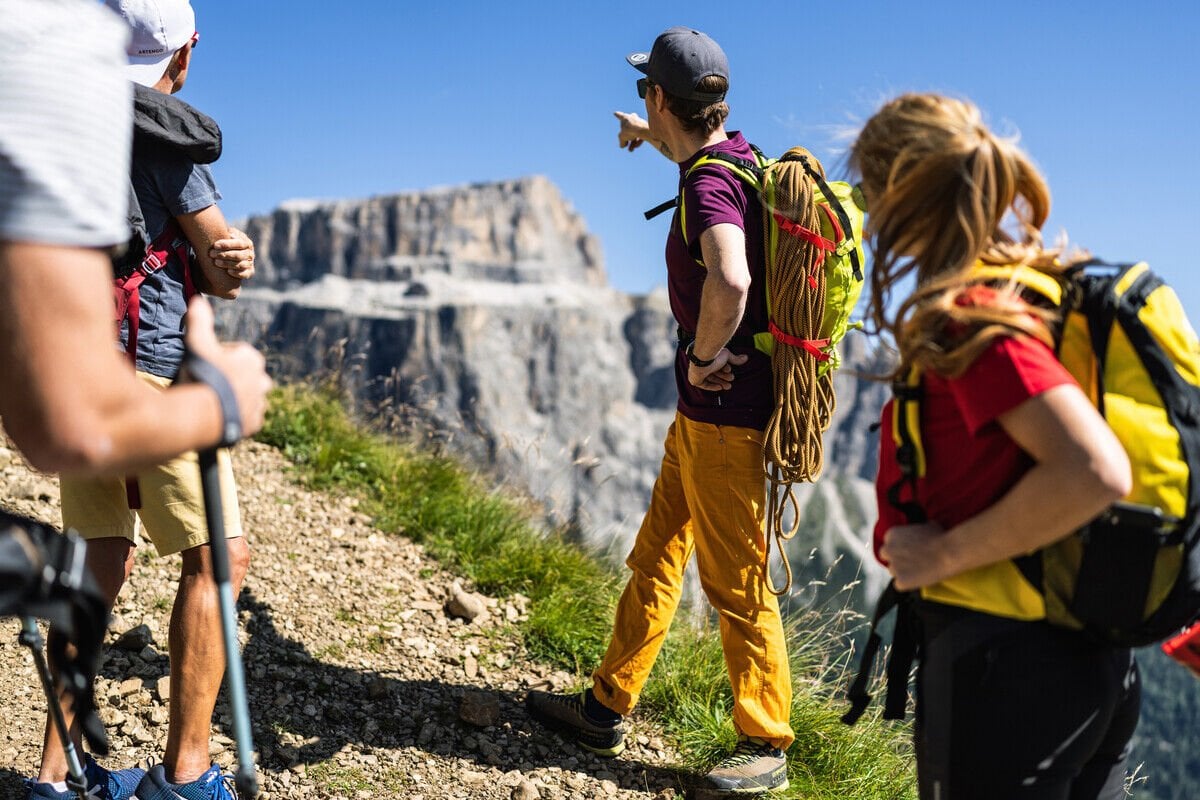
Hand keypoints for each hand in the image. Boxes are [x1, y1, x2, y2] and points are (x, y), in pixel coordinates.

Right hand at [183, 296, 271, 438]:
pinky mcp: (255, 423)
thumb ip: (200, 321)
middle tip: (210, 384)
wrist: (204, 412)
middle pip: (246, 376)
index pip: (236, 355)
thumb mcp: (198, 343)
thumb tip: (198, 299)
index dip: (218, 359)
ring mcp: (259, 402)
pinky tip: (222, 415)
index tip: (205, 366)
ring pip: (248, 397)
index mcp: (252, 359)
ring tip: (215, 402)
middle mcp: (262, 380)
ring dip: (236, 398)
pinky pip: (247, 417)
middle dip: (232, 378)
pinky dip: (237, 416)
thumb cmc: (202, 374)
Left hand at [209, 227, 254, 280]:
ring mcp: (250, 263)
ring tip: (216, 262)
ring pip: (240, 265)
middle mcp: (250, 253)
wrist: (230, 257)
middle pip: (239, 255)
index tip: (215, 245)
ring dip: (227, 263)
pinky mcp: (249, 272)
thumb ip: (226, 232)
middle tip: (211, 254)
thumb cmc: (226, 244)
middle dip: (224, 255)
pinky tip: (228, 271)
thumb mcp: (227, 235)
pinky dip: (237, 273)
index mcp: (247, 243)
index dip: (227, 244)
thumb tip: (223, 231)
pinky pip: (244, 274)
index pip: (239, 243)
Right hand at [614, 111, 650, 151]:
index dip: (617, 115)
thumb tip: (623, 145)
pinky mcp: (647, 128)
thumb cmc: (630, 131)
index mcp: (625, 117)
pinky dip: (638, 141)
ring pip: (636, 133)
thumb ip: (622, 141)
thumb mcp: (622, 137)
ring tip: (631, 150)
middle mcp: (633, 118)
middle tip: (625, 145)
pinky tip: (636, 147)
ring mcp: (640, 122)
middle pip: (629, 128)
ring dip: (633, 142)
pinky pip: (641, 135)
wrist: (642, 130)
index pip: (620, 116)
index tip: (615, 113)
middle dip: (627, 138)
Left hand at [687, 349, 747, 391]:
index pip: (716, 364)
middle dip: (723, 377)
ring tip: (728, 385)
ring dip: (720, 382)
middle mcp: (702, 364)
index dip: (724, 368)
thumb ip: (735, 359)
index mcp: (707, 357)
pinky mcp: (695, 379)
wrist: (704, 359)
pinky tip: (720, 387)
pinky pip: (704, 385)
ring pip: (710, 379)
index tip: (729, 370)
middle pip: (714, 372)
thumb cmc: (714, 355)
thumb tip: (746, 358)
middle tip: (731, 379)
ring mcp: (697, 372)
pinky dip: (712, 387)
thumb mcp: (727, 356)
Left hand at [878, 521, 952, 590]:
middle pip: (887, 557)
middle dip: (897, 560)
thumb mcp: (926, 525)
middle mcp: (887, 550)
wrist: (948, 553)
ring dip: (903, 572)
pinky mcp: (900, 581)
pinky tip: (920, 579)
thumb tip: (923, 528)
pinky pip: (900, 585)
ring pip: (893, 572)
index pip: (889, 544)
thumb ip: (917, 529)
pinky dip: (908, 584)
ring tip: (919, 570)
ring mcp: (893, 567)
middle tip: (912, 562)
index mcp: (891, 534)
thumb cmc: (939, 537)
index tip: (910, 551)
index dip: (900, 549)